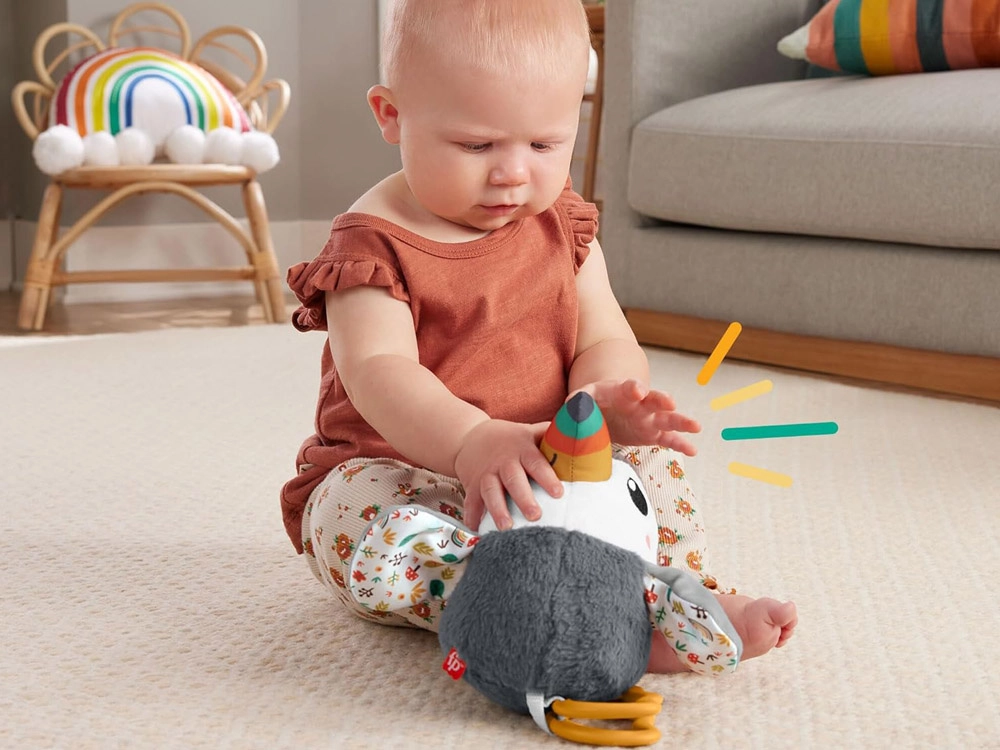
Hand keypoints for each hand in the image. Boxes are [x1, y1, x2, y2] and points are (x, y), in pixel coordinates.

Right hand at [454, 419, 563, 531]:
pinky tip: (476, 527)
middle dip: (524, 498)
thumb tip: (582, 437)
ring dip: (498, 509)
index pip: (536, 463)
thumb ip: (551, 435)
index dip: (547, 477)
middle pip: (513, 479)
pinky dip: (472, 515)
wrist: (471, 435)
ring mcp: (486, 474)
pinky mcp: (472, 485)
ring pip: (491, 492)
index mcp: (522, 449)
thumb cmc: (510, 438)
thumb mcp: (529, 432)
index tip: (558, 493)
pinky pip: (471, 501)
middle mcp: (504, 462)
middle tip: (535, 515)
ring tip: (506, 527)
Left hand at [578, 379, 700, 454]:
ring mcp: (648, 419)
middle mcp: (638, 403)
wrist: (603, 409)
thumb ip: (576, 403)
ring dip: (681, 421)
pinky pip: (669, 439)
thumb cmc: (592, 403)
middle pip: (652, 399)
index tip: (637, 390)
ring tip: (696, 426)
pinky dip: (681, 444)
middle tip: (670, 402)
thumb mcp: (582, 399)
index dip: (632, 387)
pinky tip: (693, 449)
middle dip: (661, 399)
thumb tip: (570, 407)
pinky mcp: (652, 434)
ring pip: (667, 418)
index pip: (627, 387)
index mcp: (620, 391)